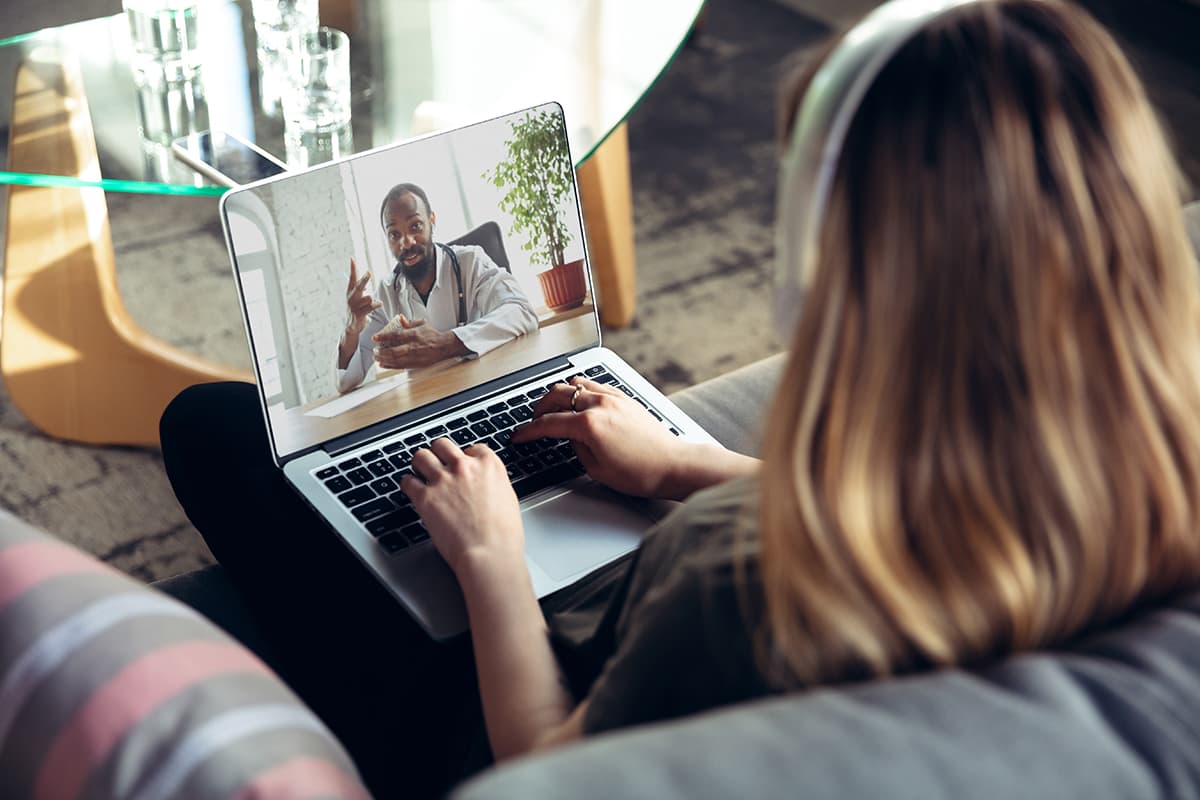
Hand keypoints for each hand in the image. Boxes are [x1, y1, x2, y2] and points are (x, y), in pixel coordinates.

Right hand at [345, 258, 381, 333]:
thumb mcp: (356, 299)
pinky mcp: (358, 314)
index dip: (353, 268)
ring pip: (368, 298)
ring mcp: (354, 306)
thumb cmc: (355, 310)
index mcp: (350, 292)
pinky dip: (376, 305)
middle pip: (359, 286)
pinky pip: (370, 307)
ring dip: (372, 300)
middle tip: (369, 272)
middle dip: (364, 279)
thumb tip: (365, 284)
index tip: (352, 258)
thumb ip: (360, 290)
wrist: (351, 326)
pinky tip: (379, 304)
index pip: (351, 278)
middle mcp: (351, 298)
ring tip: (372, 303)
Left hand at [372, 315, 462, 368]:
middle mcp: (413, 346)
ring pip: (395, 360)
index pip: (395, 335)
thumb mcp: (422, 324)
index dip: (383, 336)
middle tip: (374, 351)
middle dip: (381, 352)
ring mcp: (414, 357)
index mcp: (414, 335)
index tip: (375, 338)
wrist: (444, 346)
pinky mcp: (416, 364)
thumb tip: (400, 319)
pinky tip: (383, 365)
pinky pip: (400, 366)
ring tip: (376, 358)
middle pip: (393, 351)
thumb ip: (409, 322)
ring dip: (384, 360)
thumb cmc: (433, 335)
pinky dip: (390, 366)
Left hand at [401, 438, 524, 580]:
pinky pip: (407, 481)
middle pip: (442, 445)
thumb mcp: (507, 498)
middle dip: (439, 455)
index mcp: (489, 465)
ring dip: (420, 465)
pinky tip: (412, 491)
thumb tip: (483, 484)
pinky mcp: (425, 497)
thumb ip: (492, 484)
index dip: (465, 458)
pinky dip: (408, 485)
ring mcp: (443, 480)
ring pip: (421, 456)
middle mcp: (464, 467)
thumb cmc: (503, 535)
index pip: (472, 448)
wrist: (489, 553)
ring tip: (421, 474)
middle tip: (437, 465)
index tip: (461, 466)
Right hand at [511, 378, 691, 498]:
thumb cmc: (642, 473)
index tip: (519, 435)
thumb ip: (578, 448)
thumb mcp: (597, 469)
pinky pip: (596, 385)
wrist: (674, 465)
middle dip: (540, 407)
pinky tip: (581, 403)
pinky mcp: (626, 398)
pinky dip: (582, 391)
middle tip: (534, 420)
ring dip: (561, 394)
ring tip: (555, 408)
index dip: (529, 431)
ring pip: (577, 383)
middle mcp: (601, 405)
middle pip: (558, 394)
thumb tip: (572, 438)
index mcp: (589, 424)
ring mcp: (615, 398)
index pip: (549, 423)